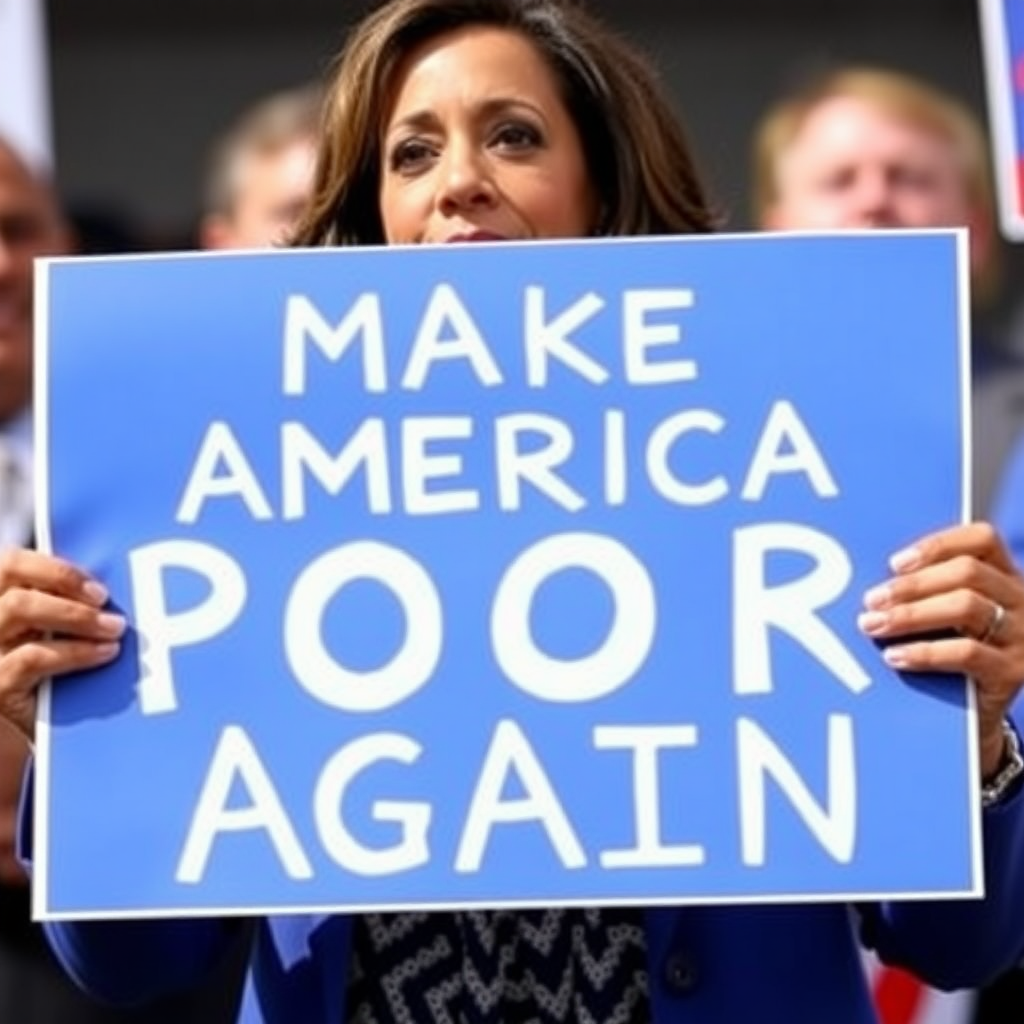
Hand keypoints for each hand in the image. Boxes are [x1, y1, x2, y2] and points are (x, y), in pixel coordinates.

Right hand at [0, 548, 124, 740]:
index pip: (8, 563)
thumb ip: (60, 605)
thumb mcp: (47, 635)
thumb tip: (105, 586)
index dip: (54, 568)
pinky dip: (76, 651)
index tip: (96, 585)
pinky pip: (33, 657)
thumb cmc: (46, 677)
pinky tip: (105, 652)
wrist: (25, 734)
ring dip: (77, 615)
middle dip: (65, 583)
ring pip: (19, 609)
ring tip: (114, 627)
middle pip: (9, 578)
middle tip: (105, 600)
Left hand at [857, 522, 1023, 778]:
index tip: (895, 563)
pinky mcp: (1013, 671)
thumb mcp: (948, 615)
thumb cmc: (952, 649)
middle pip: (968, 572)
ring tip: (873, 625)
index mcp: (1006, 575)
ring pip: (966, 606)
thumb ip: (927, 590)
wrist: (977, 715)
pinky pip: (966, 653)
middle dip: (912, 585)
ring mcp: (1023, 636)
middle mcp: (1022, 600)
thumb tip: (875, 580)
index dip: (938, 544)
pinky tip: (894, 656)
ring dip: (911, 614)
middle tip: (871, 600)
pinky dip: (924, 652)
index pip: (983, 539)